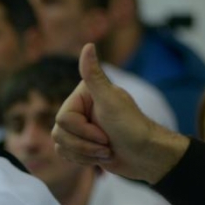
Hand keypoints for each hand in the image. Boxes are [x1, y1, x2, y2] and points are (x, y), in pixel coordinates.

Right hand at [52, 44, 188, 183]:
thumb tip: (88, 45)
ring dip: (85, 154)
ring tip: (106, 151)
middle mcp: (79, 108)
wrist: (145, 155)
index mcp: (83, 94)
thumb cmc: (132, 127)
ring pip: (60, 145)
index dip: (82, 131)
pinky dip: (82, 160)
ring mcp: (80, 127)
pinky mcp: (80, 143)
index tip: (105, 132)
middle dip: (84, 145)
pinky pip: (64, 154)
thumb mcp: (111, 101)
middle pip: (59, 134)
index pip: (63, 119)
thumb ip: (95, 75)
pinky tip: (100, 157)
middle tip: (107, 144)